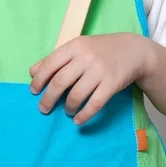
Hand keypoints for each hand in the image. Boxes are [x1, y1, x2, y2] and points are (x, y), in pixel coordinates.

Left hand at [29, 33, 151, 125]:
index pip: (50, 64)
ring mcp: (99, 71)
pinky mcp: (112, 84)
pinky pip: (94, 104)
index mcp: (74, 46)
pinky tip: (77, 120)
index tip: (34, 91)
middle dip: (49, 98)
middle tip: (43, 108)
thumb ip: (55, 58)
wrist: (132, 50)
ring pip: (76, 95)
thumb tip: (32, 71)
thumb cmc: (99, 49)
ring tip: (66, 111)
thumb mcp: (77, 47)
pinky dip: (83, 115)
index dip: (39, 80)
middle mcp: (85, 57)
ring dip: (67, 107)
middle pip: (60, 81)